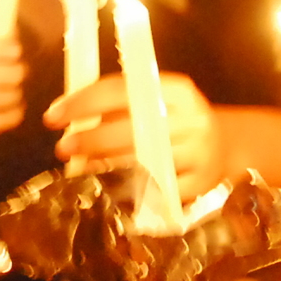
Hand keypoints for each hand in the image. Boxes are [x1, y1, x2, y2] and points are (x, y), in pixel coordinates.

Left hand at [47, 73, 225, 199]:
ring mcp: (199, 153)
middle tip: (62, 148)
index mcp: (178, 90)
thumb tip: (68, 117)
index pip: (122, 90)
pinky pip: (155, 190)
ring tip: (79, 167)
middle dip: (90, 139)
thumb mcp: (156, 103)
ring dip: (103, 166)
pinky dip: (127, 190)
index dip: (83, 102)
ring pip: (141, 161)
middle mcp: (192, 118)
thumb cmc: (175, 122)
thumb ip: (118, 105)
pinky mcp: (199, 184)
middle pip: (132, 128)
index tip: (53, 115)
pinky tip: (107, 188)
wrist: (227, 148)